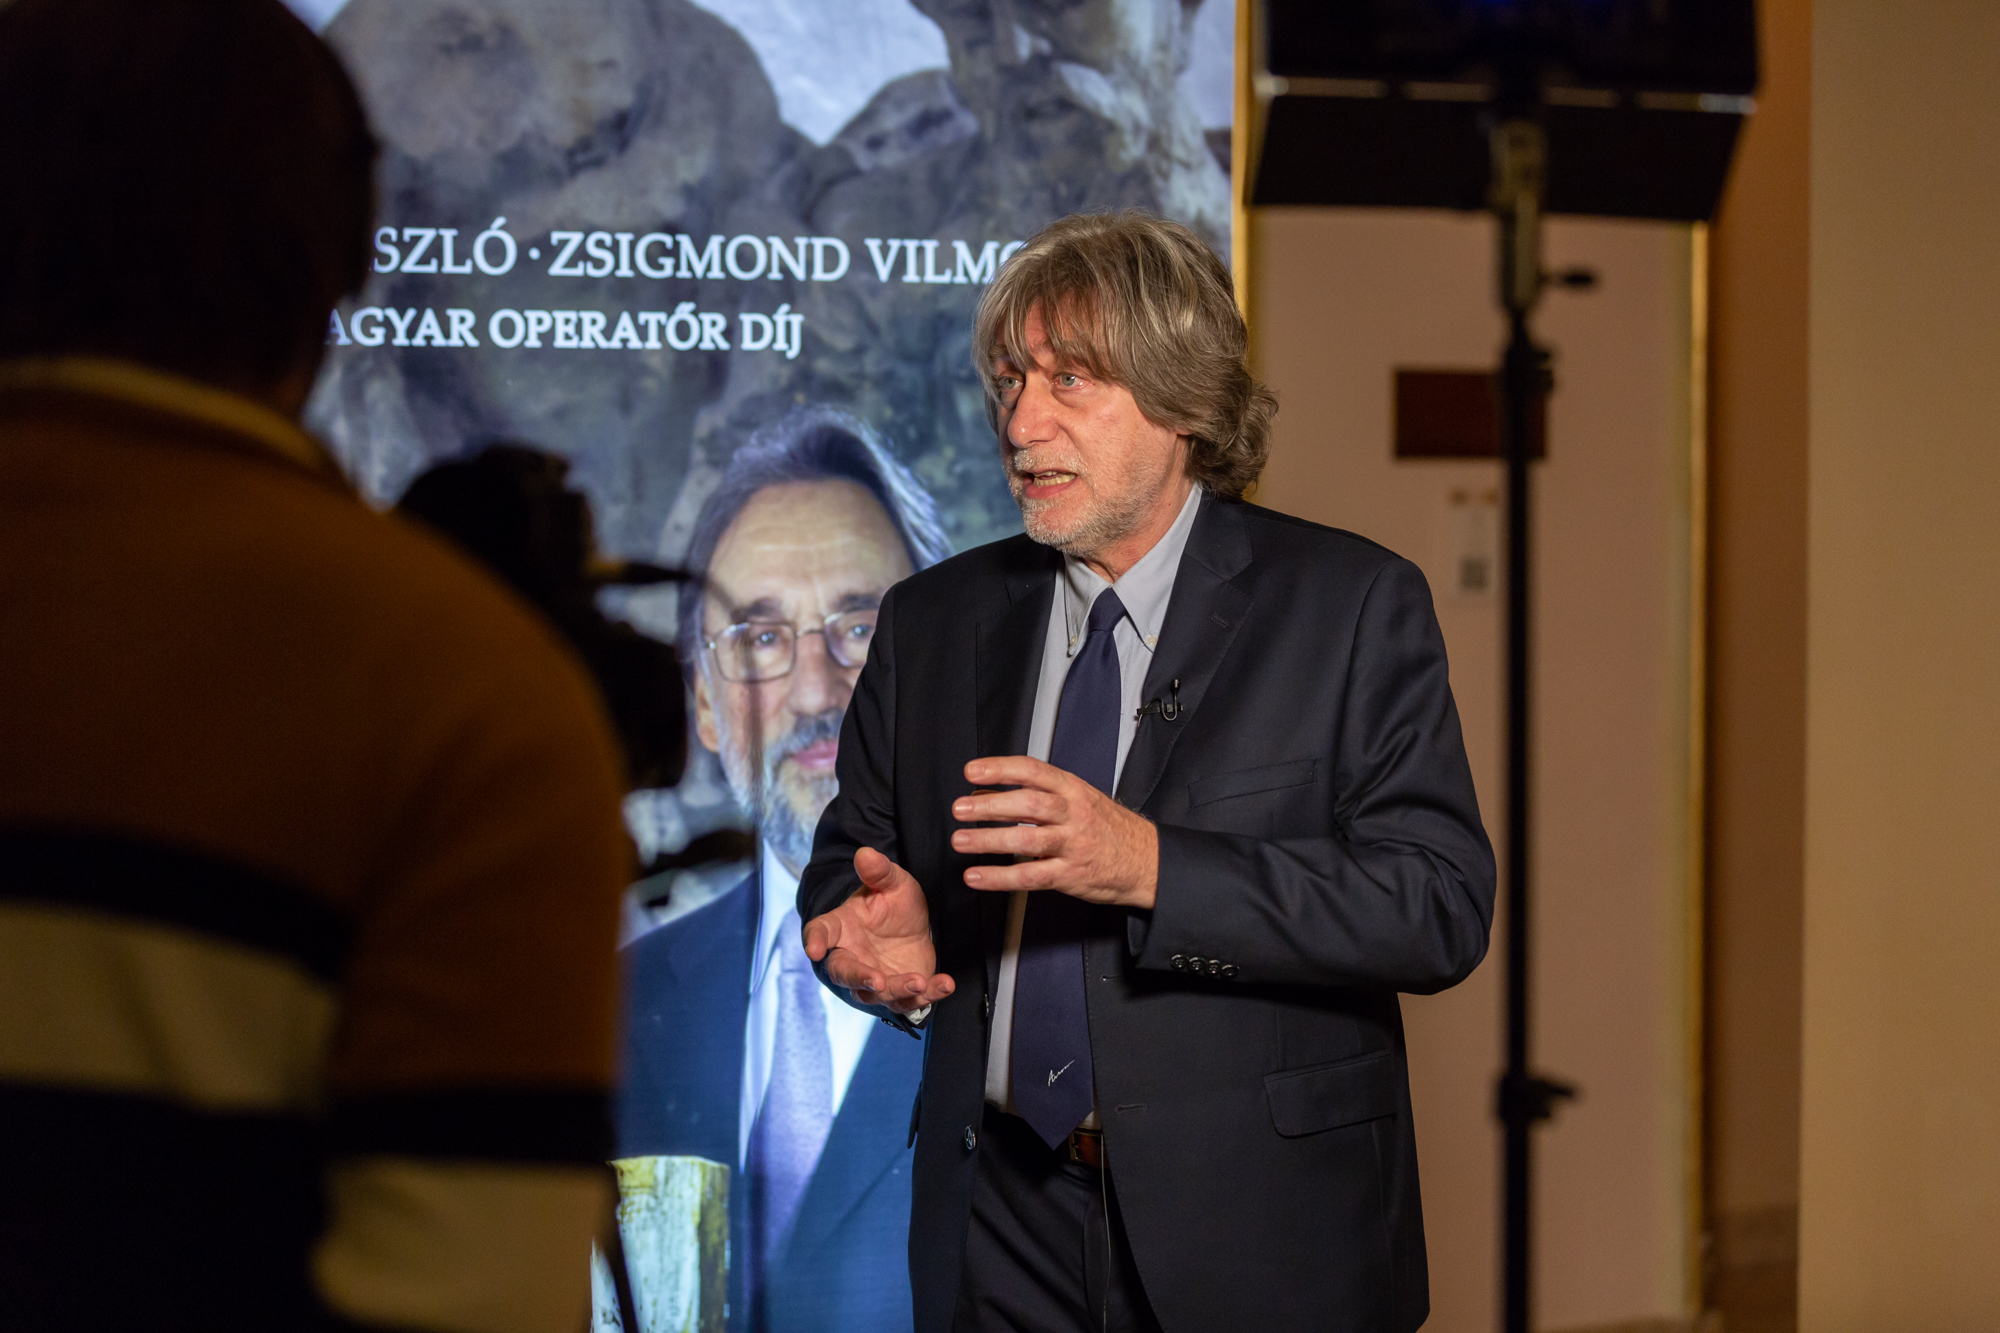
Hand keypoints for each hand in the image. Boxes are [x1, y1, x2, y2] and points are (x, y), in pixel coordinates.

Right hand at [802, 847, 955, 1014]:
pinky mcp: (900, 992)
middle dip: (860, 978)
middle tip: (878, 980)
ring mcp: (875, 979)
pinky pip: (912, 1000)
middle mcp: (852, 957)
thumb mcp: (892, 883)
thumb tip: (865, 853)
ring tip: (919, 982)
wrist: (913, 927)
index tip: (813, 948)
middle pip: (845, 974)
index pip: (820, 932)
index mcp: (841, 927)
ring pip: (879, 993)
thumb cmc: (892, 904)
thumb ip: (879, 872)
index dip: (814, 940)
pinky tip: (946, 984)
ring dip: (898, 990)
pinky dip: (930, 994)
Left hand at [949, 756, 1159, 908]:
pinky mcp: (1069, 875)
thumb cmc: (1108, 827)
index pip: (1033, 771)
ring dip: (989, 841)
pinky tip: (977, 877)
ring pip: (1027, 840)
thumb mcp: (1079, 799)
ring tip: (961, 841)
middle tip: (960, 809)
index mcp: (1073, 789)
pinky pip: (1030, 877)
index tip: (973, 771)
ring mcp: (1072, 845)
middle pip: (1028, 804)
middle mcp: (1073, 814)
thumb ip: (1036, 795)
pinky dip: (999, 878)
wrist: (1145, 860)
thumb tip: (986, 793)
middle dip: (990, 805)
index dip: (1000, 769)